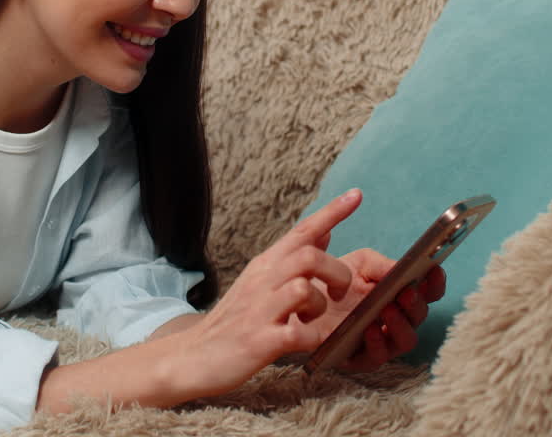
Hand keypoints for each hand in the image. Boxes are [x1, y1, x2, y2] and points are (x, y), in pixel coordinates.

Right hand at [173, 189, 362, 396]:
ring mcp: (260, 311)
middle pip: (309, 256)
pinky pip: (298, 334)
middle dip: (337, 273)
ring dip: (319, 306)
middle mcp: (262, 281)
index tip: (357, 194)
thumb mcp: (260, 280)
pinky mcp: (260, 342)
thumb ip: (292, 256)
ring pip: (303, 289)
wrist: (193, 356)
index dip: (332, 212)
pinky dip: (313, 339)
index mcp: (265, 265)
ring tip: (310, 319)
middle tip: (338, 294)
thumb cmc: (235, 320)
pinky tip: (309, 342)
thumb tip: (325, 229)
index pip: (302, 230)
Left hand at [304, 253, 445, 371]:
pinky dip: (377, 343)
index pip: (428, 292)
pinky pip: (377, 357)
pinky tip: (369, 329)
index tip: (434, 269)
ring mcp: (382, 342)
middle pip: (419, 316)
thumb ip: (380, 264)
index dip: (435, 282)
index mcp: (400, 296)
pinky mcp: (361, 359)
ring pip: (406, 340)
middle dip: (416, 303)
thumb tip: (400, 269)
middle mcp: (396, 320)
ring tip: (387, 309)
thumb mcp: (358, 263)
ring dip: (400, 324)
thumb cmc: (335, 280)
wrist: (301, 299)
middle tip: (407, 290)